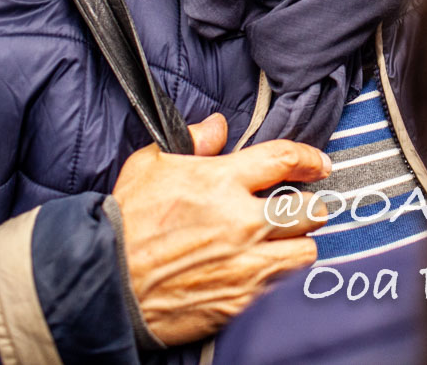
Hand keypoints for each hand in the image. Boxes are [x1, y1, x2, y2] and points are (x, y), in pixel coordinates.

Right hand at [112, 114, 329, 345]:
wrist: (107, 284)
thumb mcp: (150, 165)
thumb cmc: (125, 223)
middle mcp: (242, 222)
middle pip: (310, 209)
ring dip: (300, 244)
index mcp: (222, 182)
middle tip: (300, 209)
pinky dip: (281, 277)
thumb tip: (216, 126)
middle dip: (309, 207)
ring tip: (285, 242)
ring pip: (306, 251)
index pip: (285, 159)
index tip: (318, 164)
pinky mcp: (242, 300)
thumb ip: (192, 141)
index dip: (309, 158)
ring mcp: (246, 264)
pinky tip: (267, 271)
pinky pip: (285, 286)